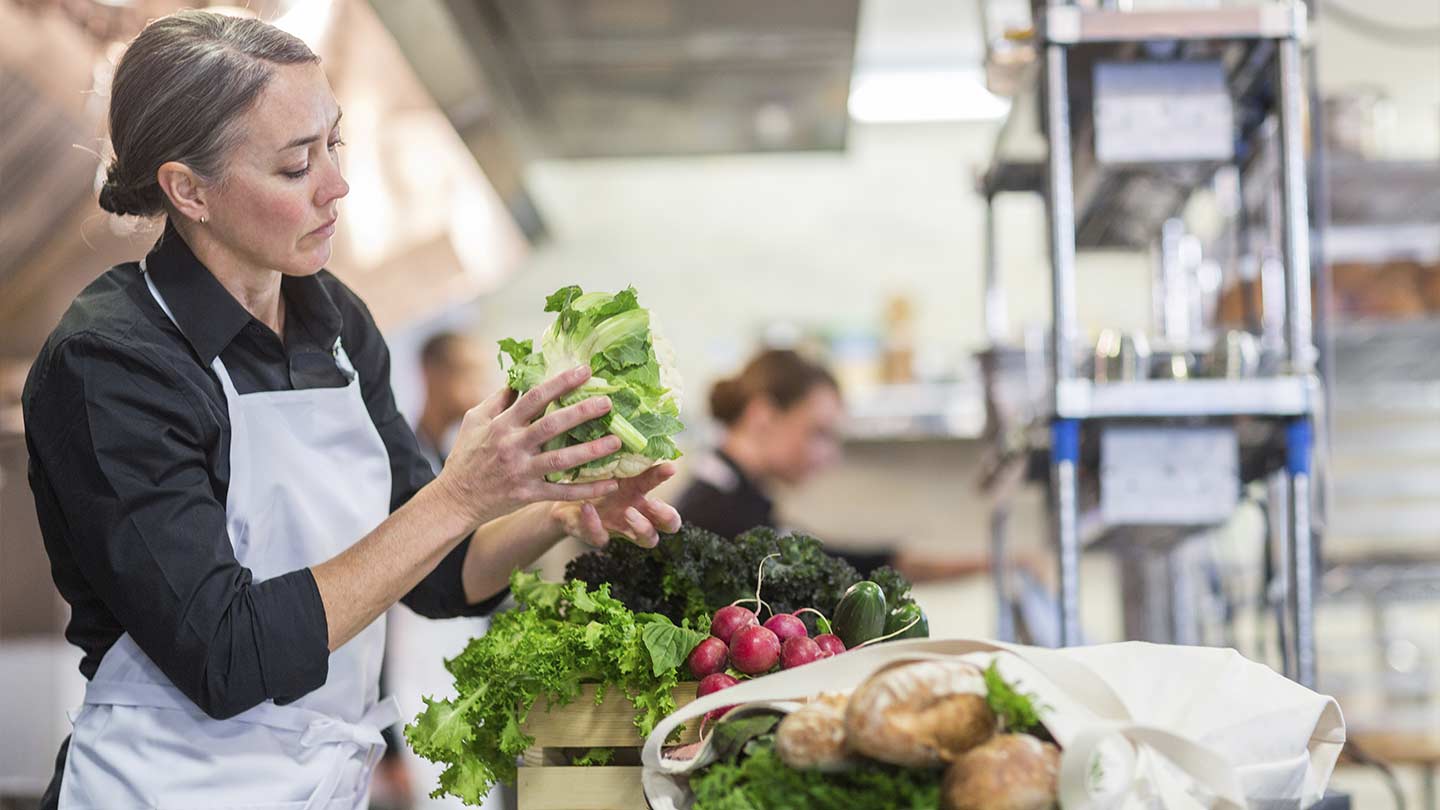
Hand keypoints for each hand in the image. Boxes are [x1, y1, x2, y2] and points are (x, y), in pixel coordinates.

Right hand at [433, 366, 623, 528]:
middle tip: (608, 402)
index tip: (585, 371)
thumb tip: (520, 378)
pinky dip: (587, 489)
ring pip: (561, 460)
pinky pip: (562, 492)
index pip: (534, 397)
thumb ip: (498, 400)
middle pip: (552, 425)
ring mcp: (521, 471)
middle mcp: (513, 446)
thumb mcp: (474, 421)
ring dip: (591, 451)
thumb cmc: (465, 457)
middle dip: (582, 412)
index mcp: (502, 424)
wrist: (454, 500)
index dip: (560, 382)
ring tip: (616, 442)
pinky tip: (610, 483)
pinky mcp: (528, 494)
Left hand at [550, 462, 682, 548]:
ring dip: (641, 526)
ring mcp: (619, 528)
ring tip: (628, 511)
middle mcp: (638, 514)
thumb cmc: (590, 479)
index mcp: (641, 495)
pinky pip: (600, 537)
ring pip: (647, 540)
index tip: (669, 467)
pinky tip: (587, 507)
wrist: (560, 500)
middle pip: (669, 525)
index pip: (666, 485)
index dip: (670, 485)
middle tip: (652, 503)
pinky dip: (594, 523)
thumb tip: (629, 426)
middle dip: (667, 517)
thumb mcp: (605, 466)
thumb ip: (619, 454)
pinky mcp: (596, 536)